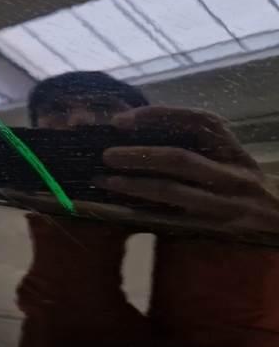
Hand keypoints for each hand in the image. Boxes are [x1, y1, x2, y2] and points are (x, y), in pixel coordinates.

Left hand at [97, 106, 278, 231]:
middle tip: (106, 154)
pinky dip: (143, 212)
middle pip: (180, 158)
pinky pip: (172, 219)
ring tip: (104, 180)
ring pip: (172, 191)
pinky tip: (119, 209)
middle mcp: (234, 174)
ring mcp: (226, 204)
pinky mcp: (216, 231)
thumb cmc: (242, 190)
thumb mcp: (230, 162)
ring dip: (133, 185)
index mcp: (235, 150)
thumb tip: (136, 136)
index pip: (199, 122)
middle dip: (138, 155)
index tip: (122, 119)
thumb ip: (196, 148)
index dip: (158, 116)